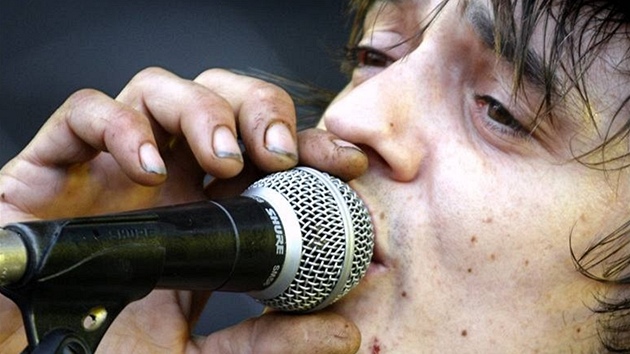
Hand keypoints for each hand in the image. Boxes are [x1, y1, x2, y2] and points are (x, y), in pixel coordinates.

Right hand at [0, 67, 364, 352]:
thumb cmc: (102, 345)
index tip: (343, 165)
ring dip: (201, 110)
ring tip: (221, 157)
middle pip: (220, 101)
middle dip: (257, 110)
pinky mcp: (52, 165)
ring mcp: (110, 166)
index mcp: (201, 209)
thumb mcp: (192, 353)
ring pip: (160, 90)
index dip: (307, 146)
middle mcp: (164, 177)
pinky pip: (83, 113)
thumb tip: (341, 330)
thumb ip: (263, 342)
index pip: (263, 155)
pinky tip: (142, 166)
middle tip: (276, 154)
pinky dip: (117, 125)